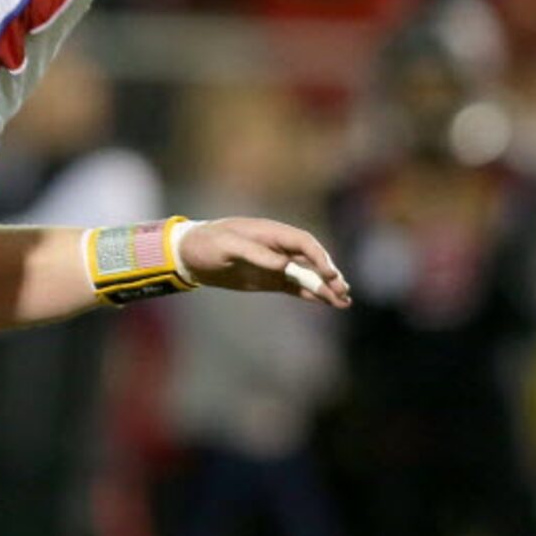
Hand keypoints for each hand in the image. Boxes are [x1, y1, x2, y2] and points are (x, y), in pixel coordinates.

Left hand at [178, 217, 350, 307]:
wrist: (191, 255)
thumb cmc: (208, 243)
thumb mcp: (228, 246)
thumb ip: (256, 253)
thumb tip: (284, 266)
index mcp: (271, 232)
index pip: (303, 242)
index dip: (319, 257)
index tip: (329, 274)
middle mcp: (278, 247)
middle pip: (311, 259)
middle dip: (329, 275)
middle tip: (343, 292)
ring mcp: (275, 264)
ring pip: (307, 275)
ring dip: (325, 287)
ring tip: (344, 302)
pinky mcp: (270, 280)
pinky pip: (296, 287)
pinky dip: (311, 294)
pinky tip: (327, 303)